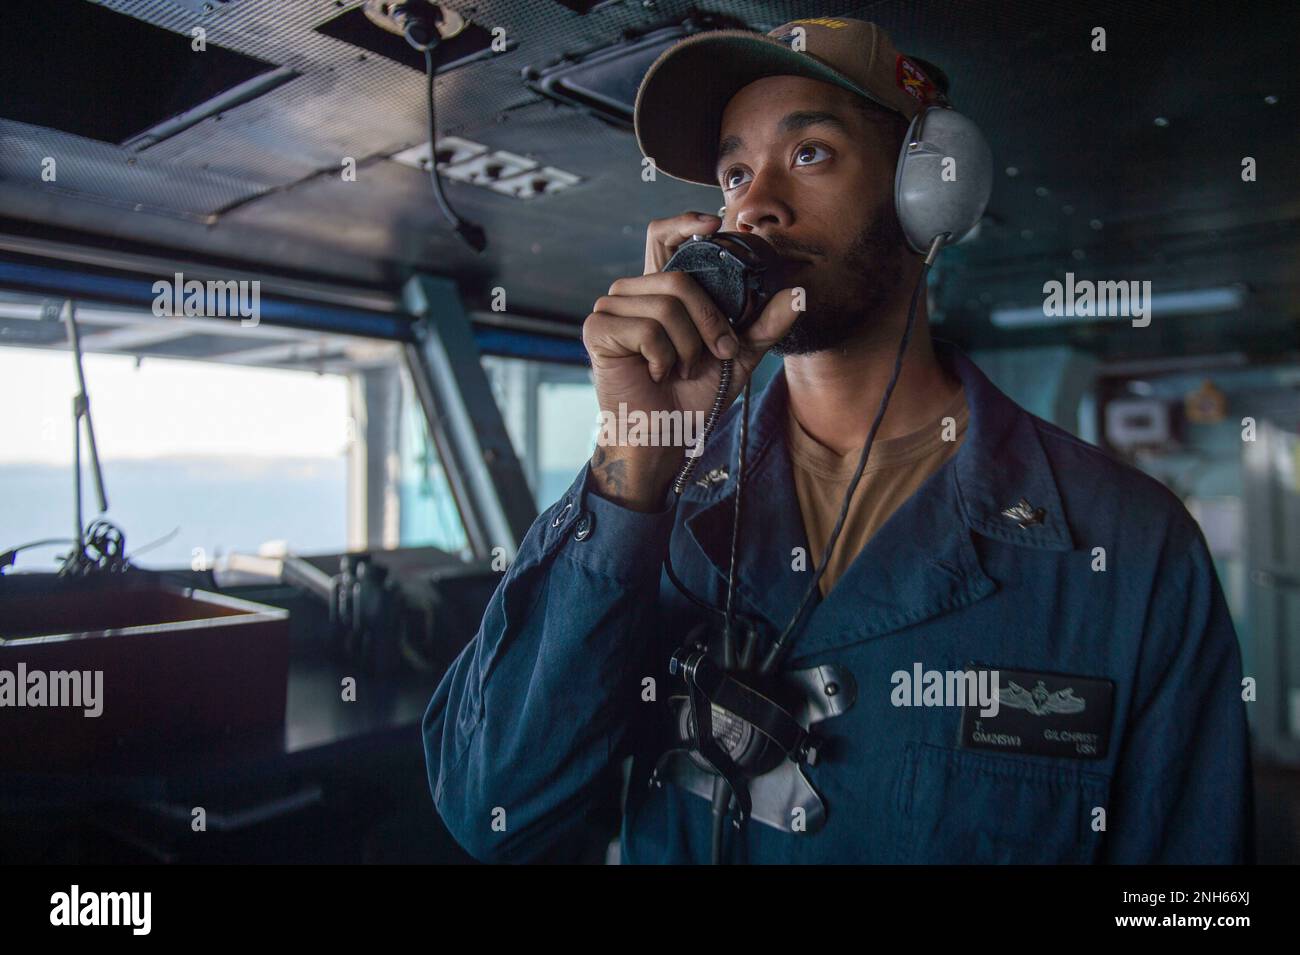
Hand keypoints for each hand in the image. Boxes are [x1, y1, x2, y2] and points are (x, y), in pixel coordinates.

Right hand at [582, 212, 800, 508]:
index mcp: (660, 290)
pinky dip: (662, 358)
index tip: (714, 225)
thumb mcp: (738, 355)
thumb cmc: (693, 397)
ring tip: (679, 370)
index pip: (662, 235)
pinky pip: (646, 328)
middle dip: (708, 321)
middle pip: (678, 277)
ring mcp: (610, 309)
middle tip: (713, 354)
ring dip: (687, 347)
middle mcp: (632, 292)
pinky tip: (654, 374)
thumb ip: (764, 323)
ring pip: (666, 304)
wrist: (666, 437)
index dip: (684, 223)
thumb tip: (798, 293)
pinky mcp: (597, 329)